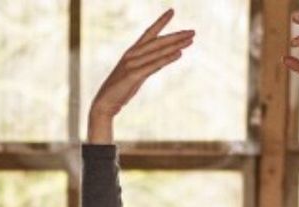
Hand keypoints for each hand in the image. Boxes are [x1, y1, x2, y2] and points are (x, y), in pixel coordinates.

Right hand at [87, 10, 193, 135]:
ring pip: (158, 52)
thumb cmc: (120, 90)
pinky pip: (154, 65)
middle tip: (193, 31)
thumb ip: (149, 65)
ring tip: (191, 40)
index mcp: (132, 52)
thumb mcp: (137, 75)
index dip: (161, 22)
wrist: (105, 103)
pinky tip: (179, 54)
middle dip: (176, 36)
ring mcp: (132, 64)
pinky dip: (167, 58)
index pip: (149, 33)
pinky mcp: (133, 75)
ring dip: (176, 45)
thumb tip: (163, 61)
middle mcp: (132, 54)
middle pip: (158, 41)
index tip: (172, 11)